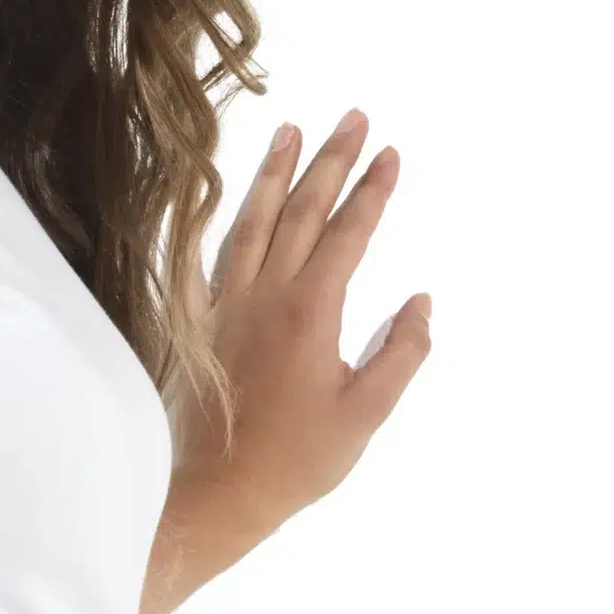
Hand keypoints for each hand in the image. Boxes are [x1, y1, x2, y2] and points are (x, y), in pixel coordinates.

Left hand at [188, 109, 432, 536]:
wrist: (211, 495)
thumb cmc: (291, 464)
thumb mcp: (364, 415)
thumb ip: (401, 355)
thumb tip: (422, 304)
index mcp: (311, 311)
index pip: (348, 233)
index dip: (371, 191)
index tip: (389, 153)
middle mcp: (264, 295)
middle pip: (301, 211)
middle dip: (331, 160)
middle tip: (352, 117)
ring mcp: (221, 307)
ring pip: (248, 223)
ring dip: (272, 173)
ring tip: (289, 131)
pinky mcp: (191, 329)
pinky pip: (195, 263)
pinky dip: (204, 226)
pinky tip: (210, 203)